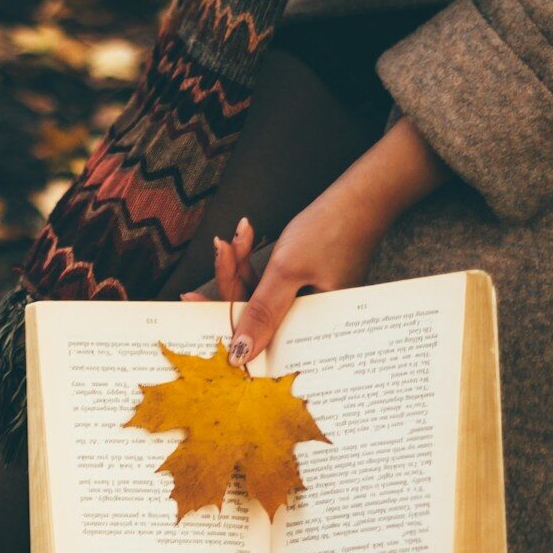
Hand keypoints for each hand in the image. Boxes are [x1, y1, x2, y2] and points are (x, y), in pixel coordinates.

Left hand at [186, 117, 452, 364]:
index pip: (257, 338)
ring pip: (257, 294)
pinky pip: (267, 281)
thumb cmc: (331, 231)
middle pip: (252, 314)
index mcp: (311, 330)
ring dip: (242, 263)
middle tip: (221, 249)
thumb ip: (261, 312)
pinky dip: (255, 260)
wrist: (363, 196)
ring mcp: (304, 305)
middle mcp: (307, 323)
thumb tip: (238, 356)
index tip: (190, 303)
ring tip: (238, 234)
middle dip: (232, 279)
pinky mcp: (302, 288)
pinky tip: (247, 235)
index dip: (222, 321)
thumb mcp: (287, 271)